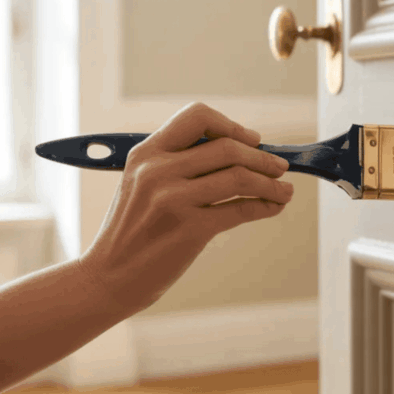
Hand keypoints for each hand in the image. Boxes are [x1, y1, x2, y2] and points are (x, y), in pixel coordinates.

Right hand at [79, 102, 293, 312]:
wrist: (108, 277)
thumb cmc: (132, 231)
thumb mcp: (141, 183)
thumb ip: (178, 162)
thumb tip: (238, 150)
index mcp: (146, 152)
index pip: (197, 116)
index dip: (231, 125)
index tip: (252, 139)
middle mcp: (157, 170)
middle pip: (228, 147)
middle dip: (263, 157)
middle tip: (280, 167)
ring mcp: (173, 199)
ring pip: (240, 177)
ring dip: (272, 183)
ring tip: (285, 191)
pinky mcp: (189, 229)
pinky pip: (241, 210)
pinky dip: (265, 206)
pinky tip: (273, 207)